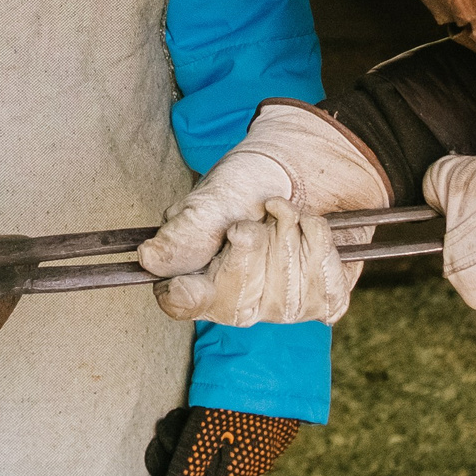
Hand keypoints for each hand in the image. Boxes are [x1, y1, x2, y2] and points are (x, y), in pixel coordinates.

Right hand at [140, 101, 388, 279]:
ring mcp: (280, 308)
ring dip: (288, 232)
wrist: (305, 167)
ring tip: (280, 214)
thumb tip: (150, 258)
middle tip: (248, 218)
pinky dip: (318, 238)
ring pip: (286, 286)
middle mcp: (236, 301)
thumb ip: (188, 230)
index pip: (182, 302)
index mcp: (196, 275)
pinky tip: (308, 225)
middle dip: (250, 244)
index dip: (184, 298)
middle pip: (239, 297)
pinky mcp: (322, 301)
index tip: (187, 286)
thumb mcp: (215, 196)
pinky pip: (325, 280)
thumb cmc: (251, 183)